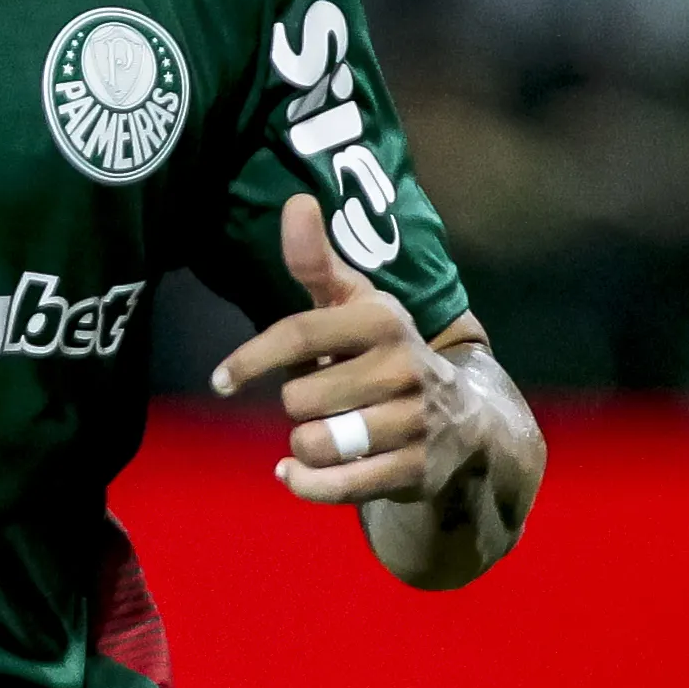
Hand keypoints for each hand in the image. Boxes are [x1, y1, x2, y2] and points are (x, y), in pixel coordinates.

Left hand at [212, 193, 493, 508]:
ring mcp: (416, 422)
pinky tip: (295, 471)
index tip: (220, 379)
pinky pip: (339, 486)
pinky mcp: (417, 471)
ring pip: (318, 443)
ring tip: (328, 431)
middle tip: (325, 399)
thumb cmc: (385, 352)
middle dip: (298, 403)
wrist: (468, 418)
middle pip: (301, 397)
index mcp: (385, 319)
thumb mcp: (356, 304)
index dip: (250, 359)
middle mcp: (407, 367)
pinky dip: (307, 483)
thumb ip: (317, 261)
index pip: (298, 333)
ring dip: (306, 444)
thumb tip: (296, 201)